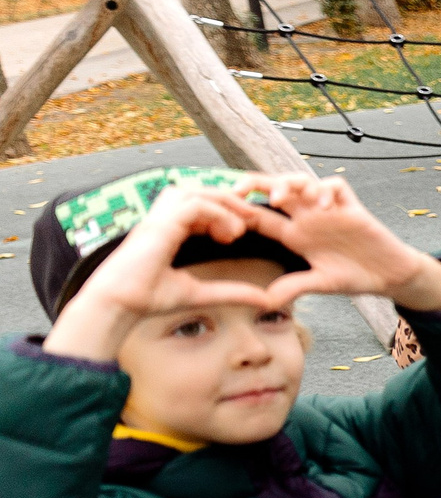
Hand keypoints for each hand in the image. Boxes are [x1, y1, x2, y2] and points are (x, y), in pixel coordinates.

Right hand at [41, 182, 275, 360]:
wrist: (118, 304)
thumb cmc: (148, 299)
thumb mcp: (201, 294)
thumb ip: (231, 292)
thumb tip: (265, 300)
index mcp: (167, 230)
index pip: (197, 207)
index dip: (222, 213)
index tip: (242, 231)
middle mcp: (161, 220)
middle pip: (198, 193)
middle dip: (228, 202)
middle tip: (253, 218)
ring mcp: (158, 219)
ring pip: (196, 193)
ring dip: (224, 204)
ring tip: (242, 227)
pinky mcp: (159, 225)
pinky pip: (194, 206)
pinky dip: (217, 214)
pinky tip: (231, 233)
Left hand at [246, 177, 440, 312]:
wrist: (389, 275)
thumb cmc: (355, 277)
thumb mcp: (321, 284)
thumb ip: (294, 287)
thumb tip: (264, 301)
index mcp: (295, 235)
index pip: (261, 216)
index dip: (240, 210)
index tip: (222, 212)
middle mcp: (308, 218)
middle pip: (276, 189)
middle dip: (256, 184)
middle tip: (238, 191)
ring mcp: (329, 210)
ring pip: (302, 181)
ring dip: (290, 184)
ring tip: (283, 198)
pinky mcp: (351, 207)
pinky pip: (336, 186)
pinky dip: (326, 190)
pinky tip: (324, 204)